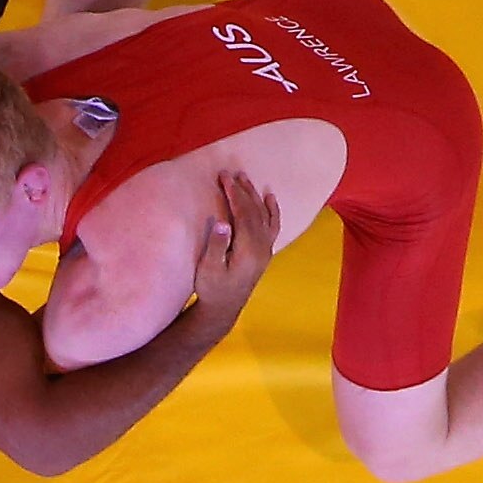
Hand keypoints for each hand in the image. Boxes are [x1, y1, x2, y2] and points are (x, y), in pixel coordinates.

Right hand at [194, 170, 285, 313]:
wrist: (223, 309)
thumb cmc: (212, 289)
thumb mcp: (208, 269)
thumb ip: (216, 246)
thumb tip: (221, 222)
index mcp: (248, 250)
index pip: (243, 213)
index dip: (234, 193)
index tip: (223, 177)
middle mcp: (262, 248)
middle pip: (254, 211)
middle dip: (241, 190)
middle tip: (229, 173)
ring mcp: (266, 250)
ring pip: (264, 216)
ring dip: (254, 196)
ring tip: (244, 179)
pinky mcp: (265, 252)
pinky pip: (273, 226)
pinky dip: (273, 210)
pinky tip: (270, 198)